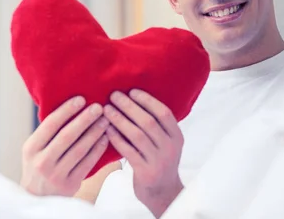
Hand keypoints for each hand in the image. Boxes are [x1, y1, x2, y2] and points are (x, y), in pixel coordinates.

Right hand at [21, 96, 109, 196]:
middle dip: (84, 119)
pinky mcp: (70, 185)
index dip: (66, 110)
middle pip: (67, 136)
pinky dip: (98, 149)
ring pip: (80, 149)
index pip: (50, 124)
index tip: (81, 99)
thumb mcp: (36, 149)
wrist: (37, 198)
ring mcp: (56, 175)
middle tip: (98, 107)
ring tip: (105, 120)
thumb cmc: (40, 164)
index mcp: (31, 148)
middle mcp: (41, 162)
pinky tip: (106, 137)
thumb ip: (49, 132)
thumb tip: (71, 104)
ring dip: (95, 132)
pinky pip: (88, 163)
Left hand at [104, 90, 183, 217]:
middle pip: (148, 122)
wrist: (163, 193)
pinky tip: (107, 130)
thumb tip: (135, 100)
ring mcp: (159, 160)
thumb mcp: (167, 143)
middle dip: (129, 106)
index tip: (131, 91)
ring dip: (120, 120)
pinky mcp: (146, 172)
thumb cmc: (160, 162)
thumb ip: (157, 126)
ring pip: (137, 135)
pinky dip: (116, 139)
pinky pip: (128, 151)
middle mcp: (170, 147)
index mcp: (177, 136)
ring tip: (107, 110)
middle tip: (114, 96)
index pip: (163, 113)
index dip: (147, 100)